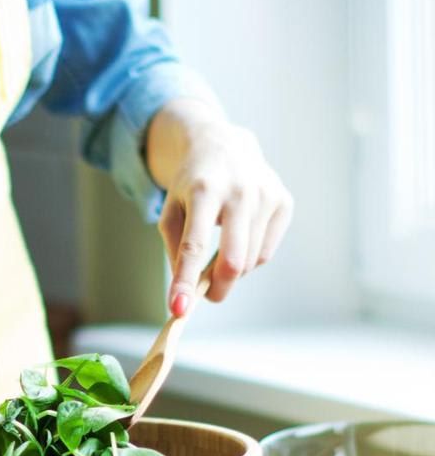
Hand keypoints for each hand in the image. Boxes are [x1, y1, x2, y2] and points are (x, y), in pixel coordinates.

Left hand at [146, 98, 292, 317]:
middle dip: (217, 288)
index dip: (186, 281)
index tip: (178, 310)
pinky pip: (266, 252)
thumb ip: (175, 249)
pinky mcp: (284, 202)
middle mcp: (239, 191)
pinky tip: (239, 238)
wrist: (223, 145)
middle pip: (233, 260)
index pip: (194, 246)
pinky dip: (249, 257)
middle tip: (205, 296)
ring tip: (217, 254)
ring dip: (231, 270)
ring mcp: (267, 195)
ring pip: (250, 260)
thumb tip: (186, 291)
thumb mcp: (170, 211)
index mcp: (204, 191)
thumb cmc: (191, 185)